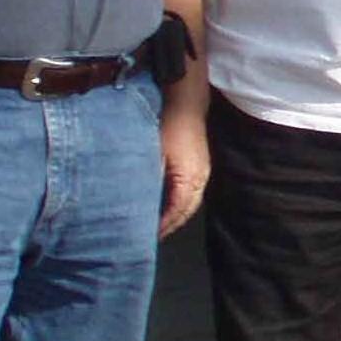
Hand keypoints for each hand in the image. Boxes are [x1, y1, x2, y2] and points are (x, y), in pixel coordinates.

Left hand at [159, 107, 208, 237]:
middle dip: (171, 225)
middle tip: (152, 236)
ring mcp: (203, 172)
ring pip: (191, 203)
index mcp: (190, 179)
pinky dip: (180, 203)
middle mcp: (201, 179)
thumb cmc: (168, 125)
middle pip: (187, 211)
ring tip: (159, 224)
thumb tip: (137, 202)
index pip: (177, 212)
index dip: (163, 226)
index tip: (148, 236)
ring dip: (176, 215)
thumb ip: (148, 179)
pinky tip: (167, 204)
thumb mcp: (153, 154)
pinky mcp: (200, 166)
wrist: (185, 103)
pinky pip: (192, 193)